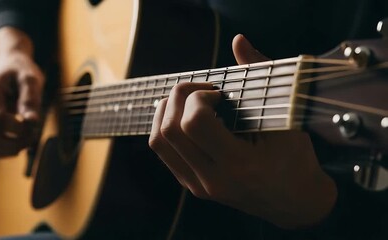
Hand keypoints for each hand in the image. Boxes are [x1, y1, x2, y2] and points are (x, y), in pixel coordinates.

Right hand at [0, 27, 43, 157]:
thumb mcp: (32, 78)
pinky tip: (19, 142)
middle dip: (15, 144)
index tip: (34, 125)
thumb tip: (31, 121)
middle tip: (33, 137)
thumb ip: (31, 99)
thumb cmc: (22, 70)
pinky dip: (4, 150)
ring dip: (9, 151)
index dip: (19, 130)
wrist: (10, 63)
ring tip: (27, 141)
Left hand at [149, 35, 336, 228]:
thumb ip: (259, 77)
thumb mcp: (285, 118)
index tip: (218, 93)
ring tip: (191, 101)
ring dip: (167, 111)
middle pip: (169, 130)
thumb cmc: (294, 159)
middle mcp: (214, 179)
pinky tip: (187, 116)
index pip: (194, 124)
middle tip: (202, 91)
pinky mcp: (192, 186)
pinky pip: (164, 151)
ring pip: (158, 141)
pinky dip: (168, 126)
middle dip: (179, 97)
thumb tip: (238, 40)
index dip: (198, 97)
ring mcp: (199, 186)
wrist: (294, 201)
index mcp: (240, 165)